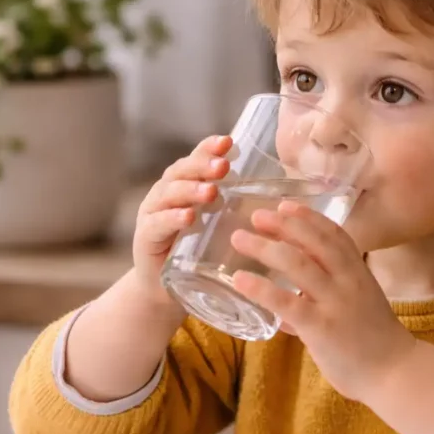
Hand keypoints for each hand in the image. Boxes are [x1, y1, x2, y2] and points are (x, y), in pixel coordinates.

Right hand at [132, 135, 231, 303]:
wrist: (166, 291)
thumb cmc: (200, 254)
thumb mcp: (223, 227)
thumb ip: (245, 212)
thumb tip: (288, 204)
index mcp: (186, 185)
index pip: (197, 159)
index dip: (210, 148)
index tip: (229, 142)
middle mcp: (166, 193)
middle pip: (181, 171)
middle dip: (202, 165)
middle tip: (223, 166)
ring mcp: (153, 214)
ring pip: (169, 193)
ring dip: (190, 190)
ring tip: (211, 191)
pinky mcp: (145, 238)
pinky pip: (157, 224)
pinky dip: (172, 218)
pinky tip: (188, 217)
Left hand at [229, 201, 417, 401]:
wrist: (395, 373)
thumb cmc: (375, 341)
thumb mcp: (359, 305)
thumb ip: (326, 297)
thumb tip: (287, 303)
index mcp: (359, 272)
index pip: (334, 234)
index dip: (308, 217)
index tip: (286, 206)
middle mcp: (348, 280)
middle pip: (313, 241)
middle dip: (283, 224)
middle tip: (256, 215)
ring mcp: (335, 302)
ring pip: (297, 264)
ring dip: (265, 247)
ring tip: (240, 238)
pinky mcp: (321, 327)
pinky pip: (286, 302)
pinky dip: (261, 288)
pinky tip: (240, 280)